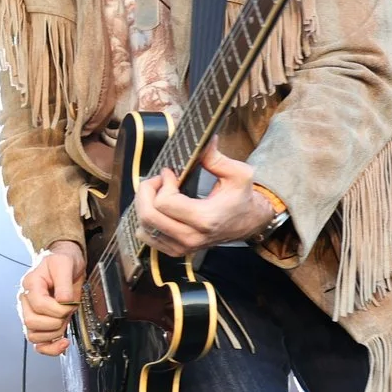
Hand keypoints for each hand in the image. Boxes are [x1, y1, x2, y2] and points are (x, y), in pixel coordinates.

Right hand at [18, 242, 83, 356]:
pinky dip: (50, 349)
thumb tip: (62, 300)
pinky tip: (62, 343)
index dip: (58, 308)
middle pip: (31, 322)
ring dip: (53, 334)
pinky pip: (37, 344)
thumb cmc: (62, 261)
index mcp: (30, 284)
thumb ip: (64, 282)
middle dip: (55, 321)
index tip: (70, 302)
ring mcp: (30, 313)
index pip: (39, 304)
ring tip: (64, 323)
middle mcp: (26, 300)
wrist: (63, 262)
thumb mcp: (65, 264)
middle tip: (67, 312)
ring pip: (33, 336)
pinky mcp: (38, 324)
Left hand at [135, 143, 274, 256]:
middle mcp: (191, 237)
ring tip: (158, 192)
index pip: (164, 203)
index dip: (162, 182)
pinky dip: (146, 220)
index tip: (170, 172)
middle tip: (158, 180)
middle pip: (148, 216)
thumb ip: (216, 158)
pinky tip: (158, 207)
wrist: (248, 222)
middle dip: (147, 191)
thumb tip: (204, 140)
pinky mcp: (176, 251)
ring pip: (143, 228)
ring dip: (144, 205)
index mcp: (205, 219)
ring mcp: (182, 247)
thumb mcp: (238, 174)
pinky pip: (147, 237)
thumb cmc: (242, 197)